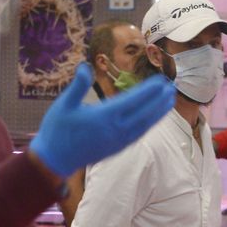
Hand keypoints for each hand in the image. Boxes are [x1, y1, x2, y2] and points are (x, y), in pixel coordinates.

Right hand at [27, 65, 176, 177]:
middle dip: (159, 100)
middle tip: (171, 86)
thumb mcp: (63, 105)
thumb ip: (77, 86)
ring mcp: (117, 141)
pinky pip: (138, 134)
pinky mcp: (117, 148)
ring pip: (144, 125)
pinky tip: (154, 118)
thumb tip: (85, 66)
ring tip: (169, 100)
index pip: (133, 101)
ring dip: (158, 112)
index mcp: (104, 117)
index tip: (161, 81)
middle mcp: (115, 130)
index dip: (149, 91)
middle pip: (144, 113)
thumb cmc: (57, 130)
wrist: (54, 160)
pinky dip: (149, 125)